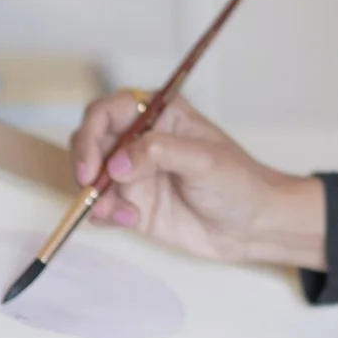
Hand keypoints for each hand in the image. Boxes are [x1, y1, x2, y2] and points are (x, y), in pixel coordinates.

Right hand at [68, 90, 327, 268]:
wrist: (253, 227)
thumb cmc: (239, 183)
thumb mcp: (205, 162)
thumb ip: (160, 154)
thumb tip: (116, 163)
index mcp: (159, 116)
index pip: (110, 110)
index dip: (92, 131)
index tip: (92, 163)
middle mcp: (140, 141)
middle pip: (91, 140)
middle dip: (84, 162)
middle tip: (90, 187)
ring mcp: (135, 174)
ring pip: (91, 176)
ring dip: (94, 195)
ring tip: (121, 213)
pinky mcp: (133, 205)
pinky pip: (102, 207)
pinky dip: (104, 215)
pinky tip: (130, 221)